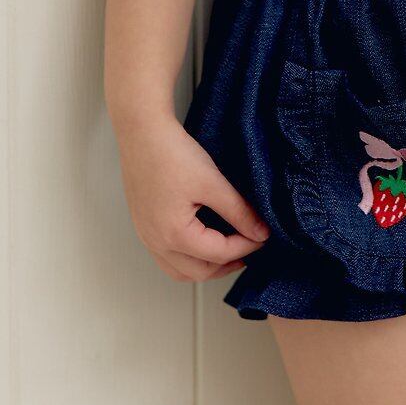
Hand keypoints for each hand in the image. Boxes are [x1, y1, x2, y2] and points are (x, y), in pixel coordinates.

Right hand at [115, 111, 272, 281]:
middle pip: (199, 272)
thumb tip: (260, 232)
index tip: (264, 235)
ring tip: (229, 252)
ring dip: (207, 267)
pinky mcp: (144, 227)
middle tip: (251, 246)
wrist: (141, 132)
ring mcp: (147, 237)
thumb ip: (238, 211)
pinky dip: (188, 259)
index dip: (246, 246)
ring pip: (180, 271)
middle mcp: (156, 243)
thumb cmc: (172, 154)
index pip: (219, 254)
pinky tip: (203, 244)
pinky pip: (167, 258)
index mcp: (174, 235)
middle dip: (228, 264)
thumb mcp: (212, 183)